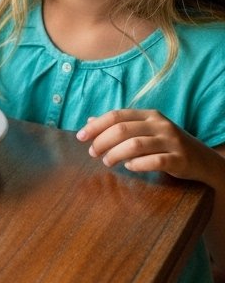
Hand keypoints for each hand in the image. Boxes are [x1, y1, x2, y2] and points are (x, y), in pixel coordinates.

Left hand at [77, 109, 216, 179]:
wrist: (203, 160)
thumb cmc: (167, 144)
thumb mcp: (145, 130)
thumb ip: (120, 125)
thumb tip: (90, 121)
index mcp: (149, 115)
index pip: (116, 115)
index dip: (96, 126)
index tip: (80, 137)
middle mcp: (161, 125)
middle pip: (122, 129)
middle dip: (102, 142)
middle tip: (93, 153)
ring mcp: (172, 141)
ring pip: (135, 145)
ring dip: (115, 154)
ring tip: (107, 162)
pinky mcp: (180, 159)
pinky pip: (154, 161)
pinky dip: (137, 164)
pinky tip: (129, 167)